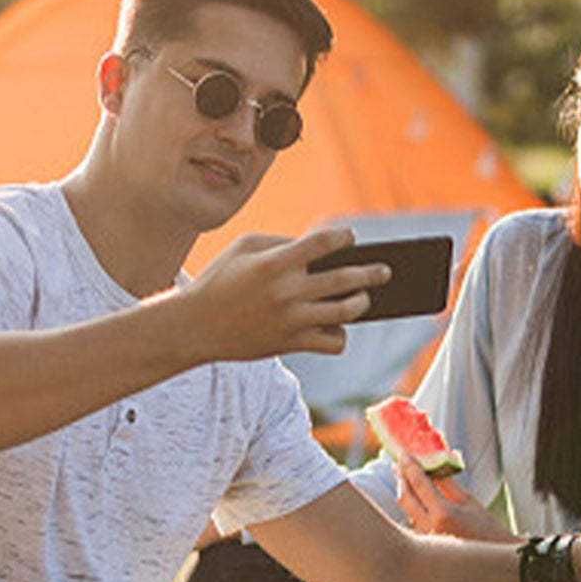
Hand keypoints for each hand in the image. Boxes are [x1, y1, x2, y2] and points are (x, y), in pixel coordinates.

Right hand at [174, 228, 389, 360]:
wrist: (195, 325)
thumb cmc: (220, 281)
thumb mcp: (243, 248)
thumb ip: (281, 242)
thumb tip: (317, 245)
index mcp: (276, 262)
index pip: (324, 243)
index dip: (344, 238)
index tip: (351, 237)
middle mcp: (288, 291)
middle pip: (345, 279)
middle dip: (371, 273)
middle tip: (385, 271)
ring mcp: (292, 319)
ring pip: (345, 313)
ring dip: (360, 304)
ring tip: (364, 299)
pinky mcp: (291, 343)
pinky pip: (332, 342)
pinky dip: (340, 335)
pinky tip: (337, 326)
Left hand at [395, 455, 513, 541]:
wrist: (494, 560)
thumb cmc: (488, 530)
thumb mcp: (470, 502)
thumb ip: (448, 482)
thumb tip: (433, 463)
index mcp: (443, 514)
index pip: (420, 484)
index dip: (410, 467)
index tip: (403, 455)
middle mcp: (430, 528)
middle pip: (405, 498)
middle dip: (402, 479)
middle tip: (400, 465)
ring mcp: (425, 540)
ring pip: (407, 511)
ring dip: (407, 493)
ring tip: (408, 479)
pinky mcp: (424, 547)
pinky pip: (413, 522)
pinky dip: (414, 508)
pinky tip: (418, 501)